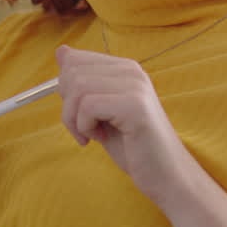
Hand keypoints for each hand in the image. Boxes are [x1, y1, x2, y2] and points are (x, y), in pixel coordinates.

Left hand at [56, 45, 195, 206]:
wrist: (165, 175)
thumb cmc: (131, 145)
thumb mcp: (99, 110)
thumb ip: (82, 83)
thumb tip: (61, 51)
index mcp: (124, 68)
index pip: (75, 60)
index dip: (66, 90)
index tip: (81, 113)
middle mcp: (131, 70)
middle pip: (72, 72)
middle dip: (67, 105)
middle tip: (85, 128)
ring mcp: (135, 86)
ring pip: (77, 88)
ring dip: (74, 119)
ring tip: (94, 135)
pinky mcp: (135, 106)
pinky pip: (87, 106)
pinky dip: (85, 127)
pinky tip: (101, 138)